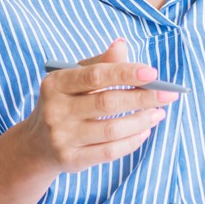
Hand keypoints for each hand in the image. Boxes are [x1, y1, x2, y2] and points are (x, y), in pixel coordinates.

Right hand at [20, 38, 178, 176]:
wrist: (36, 144)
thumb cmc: (64, 104)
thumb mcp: (74, 80)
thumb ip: (99, 64)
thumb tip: (121, 44)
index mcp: (56, 84)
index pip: (95, 76)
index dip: (125, 73)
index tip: (152, 72)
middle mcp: (56, 110)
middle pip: (107, 103)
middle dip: (142, 98)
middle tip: (168, 95)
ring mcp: (62, 137)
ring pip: (112, 130)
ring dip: (141, 121)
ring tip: (159, 113)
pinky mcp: (71, 159)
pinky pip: (110, 152)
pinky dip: (132, 142)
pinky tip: (145, 132)